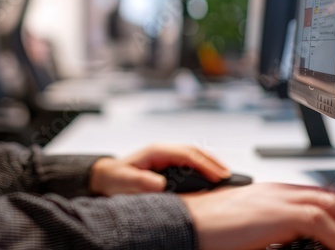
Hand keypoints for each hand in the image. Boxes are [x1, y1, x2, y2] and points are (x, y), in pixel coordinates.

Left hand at [89, 143, 230, 195]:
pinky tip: (210, 175)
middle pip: (194, 151)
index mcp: (156, 151)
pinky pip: (189, 161)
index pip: (186, 154)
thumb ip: (142, 182)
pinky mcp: (167, 162)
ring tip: (225, 175)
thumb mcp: (126, 181)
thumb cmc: (115, 178)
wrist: (106, 176)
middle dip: (212, 162)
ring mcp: (166, 154)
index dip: (204, 164)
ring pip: (193, 154)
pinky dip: (202, 166)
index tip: (217, 175)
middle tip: (228, 175)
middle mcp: (163, 150)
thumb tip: (161, 184)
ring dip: (210, 163)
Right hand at [180, 183, 334, 249]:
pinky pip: (320, 222)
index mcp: (269, 193)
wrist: (186, 224)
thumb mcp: (247, 230)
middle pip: (330, 197)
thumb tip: (289, 243)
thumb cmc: (206, 230)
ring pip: (330, 207)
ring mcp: (277, 198)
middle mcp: (276, 191)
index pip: (316, 195)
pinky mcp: (277, 212)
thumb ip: (270, 231)